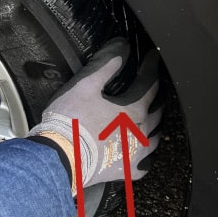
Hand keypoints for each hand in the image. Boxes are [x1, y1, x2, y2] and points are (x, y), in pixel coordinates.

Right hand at [28, 38, 161, 188]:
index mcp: (133, 110)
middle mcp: (140, 132)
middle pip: (157, 111)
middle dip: (156, 97)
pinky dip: (145, 157)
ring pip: (155, 138)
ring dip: (154, 126)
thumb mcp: (85, 85)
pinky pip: (144, 164)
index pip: (149, 83)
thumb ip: (106, 64)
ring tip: (151, 120)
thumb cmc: (71, 121)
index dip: (150, 67)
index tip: (152, 57)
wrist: (61, 156)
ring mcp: (135, 154)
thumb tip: (122, 45)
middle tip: (153, 89)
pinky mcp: (126, 171)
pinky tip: (141, 154)